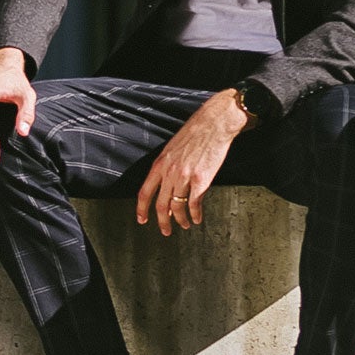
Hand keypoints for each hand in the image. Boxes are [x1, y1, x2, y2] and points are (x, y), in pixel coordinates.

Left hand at [136, 90, 252, 234]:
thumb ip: (166, 167)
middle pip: (160, 204)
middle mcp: (169, 172)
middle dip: (162, 221)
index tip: (142, 219)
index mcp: (160, 163)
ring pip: (177, 207)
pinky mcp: (201, 180)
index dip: (141, 208)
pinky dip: (195, 214)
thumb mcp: (171, 148)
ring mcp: (184, 177)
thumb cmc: (194, 133)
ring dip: (180, 219)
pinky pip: (195, 204)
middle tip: (165, 230)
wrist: (213, 124)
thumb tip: (165, 185)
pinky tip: (196, 218)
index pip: (145, 191)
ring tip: (184, 224)